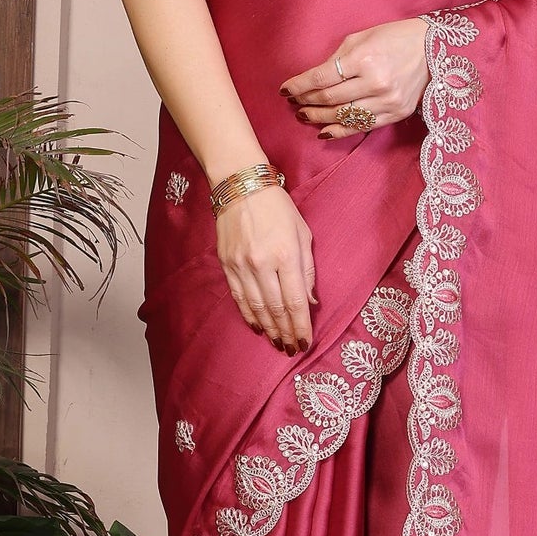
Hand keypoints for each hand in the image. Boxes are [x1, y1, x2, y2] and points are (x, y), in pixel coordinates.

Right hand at [214, 184, 315, 354]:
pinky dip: (249, 315)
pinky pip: (238, 297)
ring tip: (278, 343)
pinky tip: (258, 327)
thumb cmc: (278, 207)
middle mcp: (262, 264)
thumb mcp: (302, 233)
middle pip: (276, 309)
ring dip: (269, 329)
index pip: (295, 302)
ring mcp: (241, 265)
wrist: (240, 186)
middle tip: (292, 349)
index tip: (306, 342)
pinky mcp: (226, 264)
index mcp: (285, 254)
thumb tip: (310, 302)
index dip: (301, 326)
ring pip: (256, 307)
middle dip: (286, 332)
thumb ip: (307, 270)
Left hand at [280, 18, 430, 136]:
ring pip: (342, 116)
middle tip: (294, 103)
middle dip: (306, 102)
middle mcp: (375, 82)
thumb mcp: (363, 37)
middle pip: (329, 99)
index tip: (285, 90)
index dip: (299, 86)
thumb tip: (313, 79)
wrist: (434, 50)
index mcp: (364, 58)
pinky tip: (324, 131)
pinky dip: (339, 131)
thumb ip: (338, 58)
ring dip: (318, 118)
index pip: (321, 78)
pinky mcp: (395, 114)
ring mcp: (386, 101)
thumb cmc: (395, 38)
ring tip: (304, 115)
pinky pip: (361, 127)